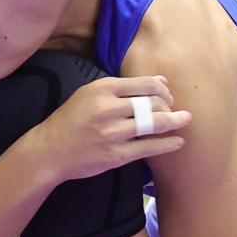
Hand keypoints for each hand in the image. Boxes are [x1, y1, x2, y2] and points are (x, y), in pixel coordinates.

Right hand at [24, 74, 189, 184]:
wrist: (50, 150)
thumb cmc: (71, 120)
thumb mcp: (91, 94)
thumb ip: (124, 87)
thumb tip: (161, 81)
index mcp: (103, 88)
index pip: (145, 85)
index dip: (162, 90)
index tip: (167, 97)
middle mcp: (109, 108)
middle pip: (152, 103)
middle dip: (169, 107)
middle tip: (177, 111)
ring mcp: (113, 133)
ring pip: (154, 124)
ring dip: (174, 122)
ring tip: (185, 121)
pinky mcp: (116, 155)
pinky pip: (149, 148)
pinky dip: (167, 144)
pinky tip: (178, 142)